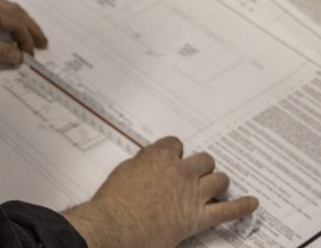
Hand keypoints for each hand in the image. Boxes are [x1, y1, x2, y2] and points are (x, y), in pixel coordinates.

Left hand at [0, 0, 46, 67]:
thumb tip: (19, 55)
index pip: (14, 21)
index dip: (25, 38)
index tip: (32, 55)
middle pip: (12, 10)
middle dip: (28, 25)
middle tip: (43, 42)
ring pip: (3, 8)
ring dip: (18, 20)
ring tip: (29, 35)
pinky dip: (6, 19)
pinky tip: (7, 28)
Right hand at [62, 136, 258, 247]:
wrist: (118, 224)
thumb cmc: (116, 199)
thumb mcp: (125, 170)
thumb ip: (144, 165)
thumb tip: (151, 167)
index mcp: (159, 156)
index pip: (176, 144)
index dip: (176, 152)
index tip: (174, 158)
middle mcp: (180, 171)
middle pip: (204, 160)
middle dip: (201, 165)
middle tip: (196, 173)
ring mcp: (192, 194)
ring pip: (219, 180)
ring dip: (218, 181)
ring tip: (216, 186)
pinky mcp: (198, 218)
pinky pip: (227, 211)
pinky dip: (242, 207)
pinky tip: (252, 204)